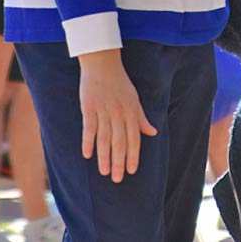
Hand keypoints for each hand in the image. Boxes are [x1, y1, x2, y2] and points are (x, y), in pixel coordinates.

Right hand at [78, 48, 157, 182]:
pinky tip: (87, 155)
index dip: (133, 155)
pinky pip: (89, 128)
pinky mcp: (89, 107)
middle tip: (117, 179)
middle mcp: (119, 112)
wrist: (102, 62)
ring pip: (104, 138)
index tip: (131, 171)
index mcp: (131, 111)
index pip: (134, 138)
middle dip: (119, 161)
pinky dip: (88, 141)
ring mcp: (103, 110)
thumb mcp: (134, 98)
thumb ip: (141, 118)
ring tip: (104, 172)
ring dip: (104, 156)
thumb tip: (153, 132)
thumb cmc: (119, 82)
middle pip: (119, 141)